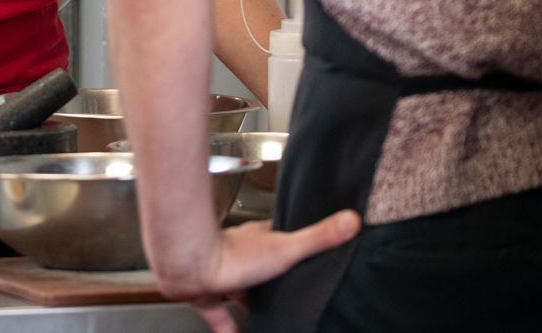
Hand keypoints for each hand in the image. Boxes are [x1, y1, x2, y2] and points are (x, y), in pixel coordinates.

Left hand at [160, 212, 360, 332]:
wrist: (190, 263)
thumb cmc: (234, 253)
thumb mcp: (285, 246)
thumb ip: (317, 238)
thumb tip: (351, 220)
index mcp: (258, 239)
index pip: (279, 239)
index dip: (293, 246)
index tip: (307, 256)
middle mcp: (238, 255)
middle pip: (261, 270)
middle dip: (274, 284)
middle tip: (291, 299)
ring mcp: (222, 276)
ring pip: (240, 293)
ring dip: (252, 306)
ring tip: (272, 322)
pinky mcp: (207, 296)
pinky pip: (220, 318)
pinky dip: (230, 330)